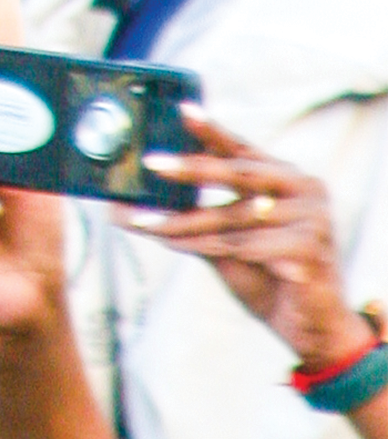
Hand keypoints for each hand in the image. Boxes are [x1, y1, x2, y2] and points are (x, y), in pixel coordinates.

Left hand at [129, 111, 366, 371]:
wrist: (310, 328)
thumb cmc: (267, 278)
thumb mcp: (224, 243)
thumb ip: (190, 218)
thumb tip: (126, 208)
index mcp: (288, 178)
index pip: (244, 149)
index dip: (213, 130)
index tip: (182, 110)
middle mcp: (305, 189)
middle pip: (240, 173)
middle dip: (190, 168)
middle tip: (151, 162)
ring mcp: (312, 217)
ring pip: (233, 216)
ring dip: (183, 220)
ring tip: (143, 220)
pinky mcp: (309, 248)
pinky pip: (244, 245)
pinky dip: (205, 246)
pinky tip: (174, 244)